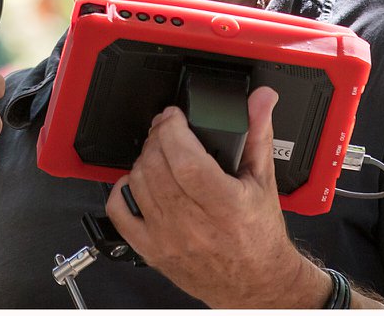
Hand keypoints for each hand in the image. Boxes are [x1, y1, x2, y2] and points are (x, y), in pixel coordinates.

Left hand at [103, 87, 331, 307]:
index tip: (174, 117)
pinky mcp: (152, 251)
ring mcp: (169, 239)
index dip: (173, 130)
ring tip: (159, 154)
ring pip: (138, 184)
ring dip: (144, 159)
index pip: (186, 162)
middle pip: (157, 168)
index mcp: (227, 207)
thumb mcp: (263, 181)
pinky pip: (120, 212)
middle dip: (157, 138)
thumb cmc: (259, 236)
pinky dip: (122, 189)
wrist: (257, 284)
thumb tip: (261, 99)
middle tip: (166, 130)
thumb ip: (257, 133)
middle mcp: (195, 226)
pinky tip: (139, 182)